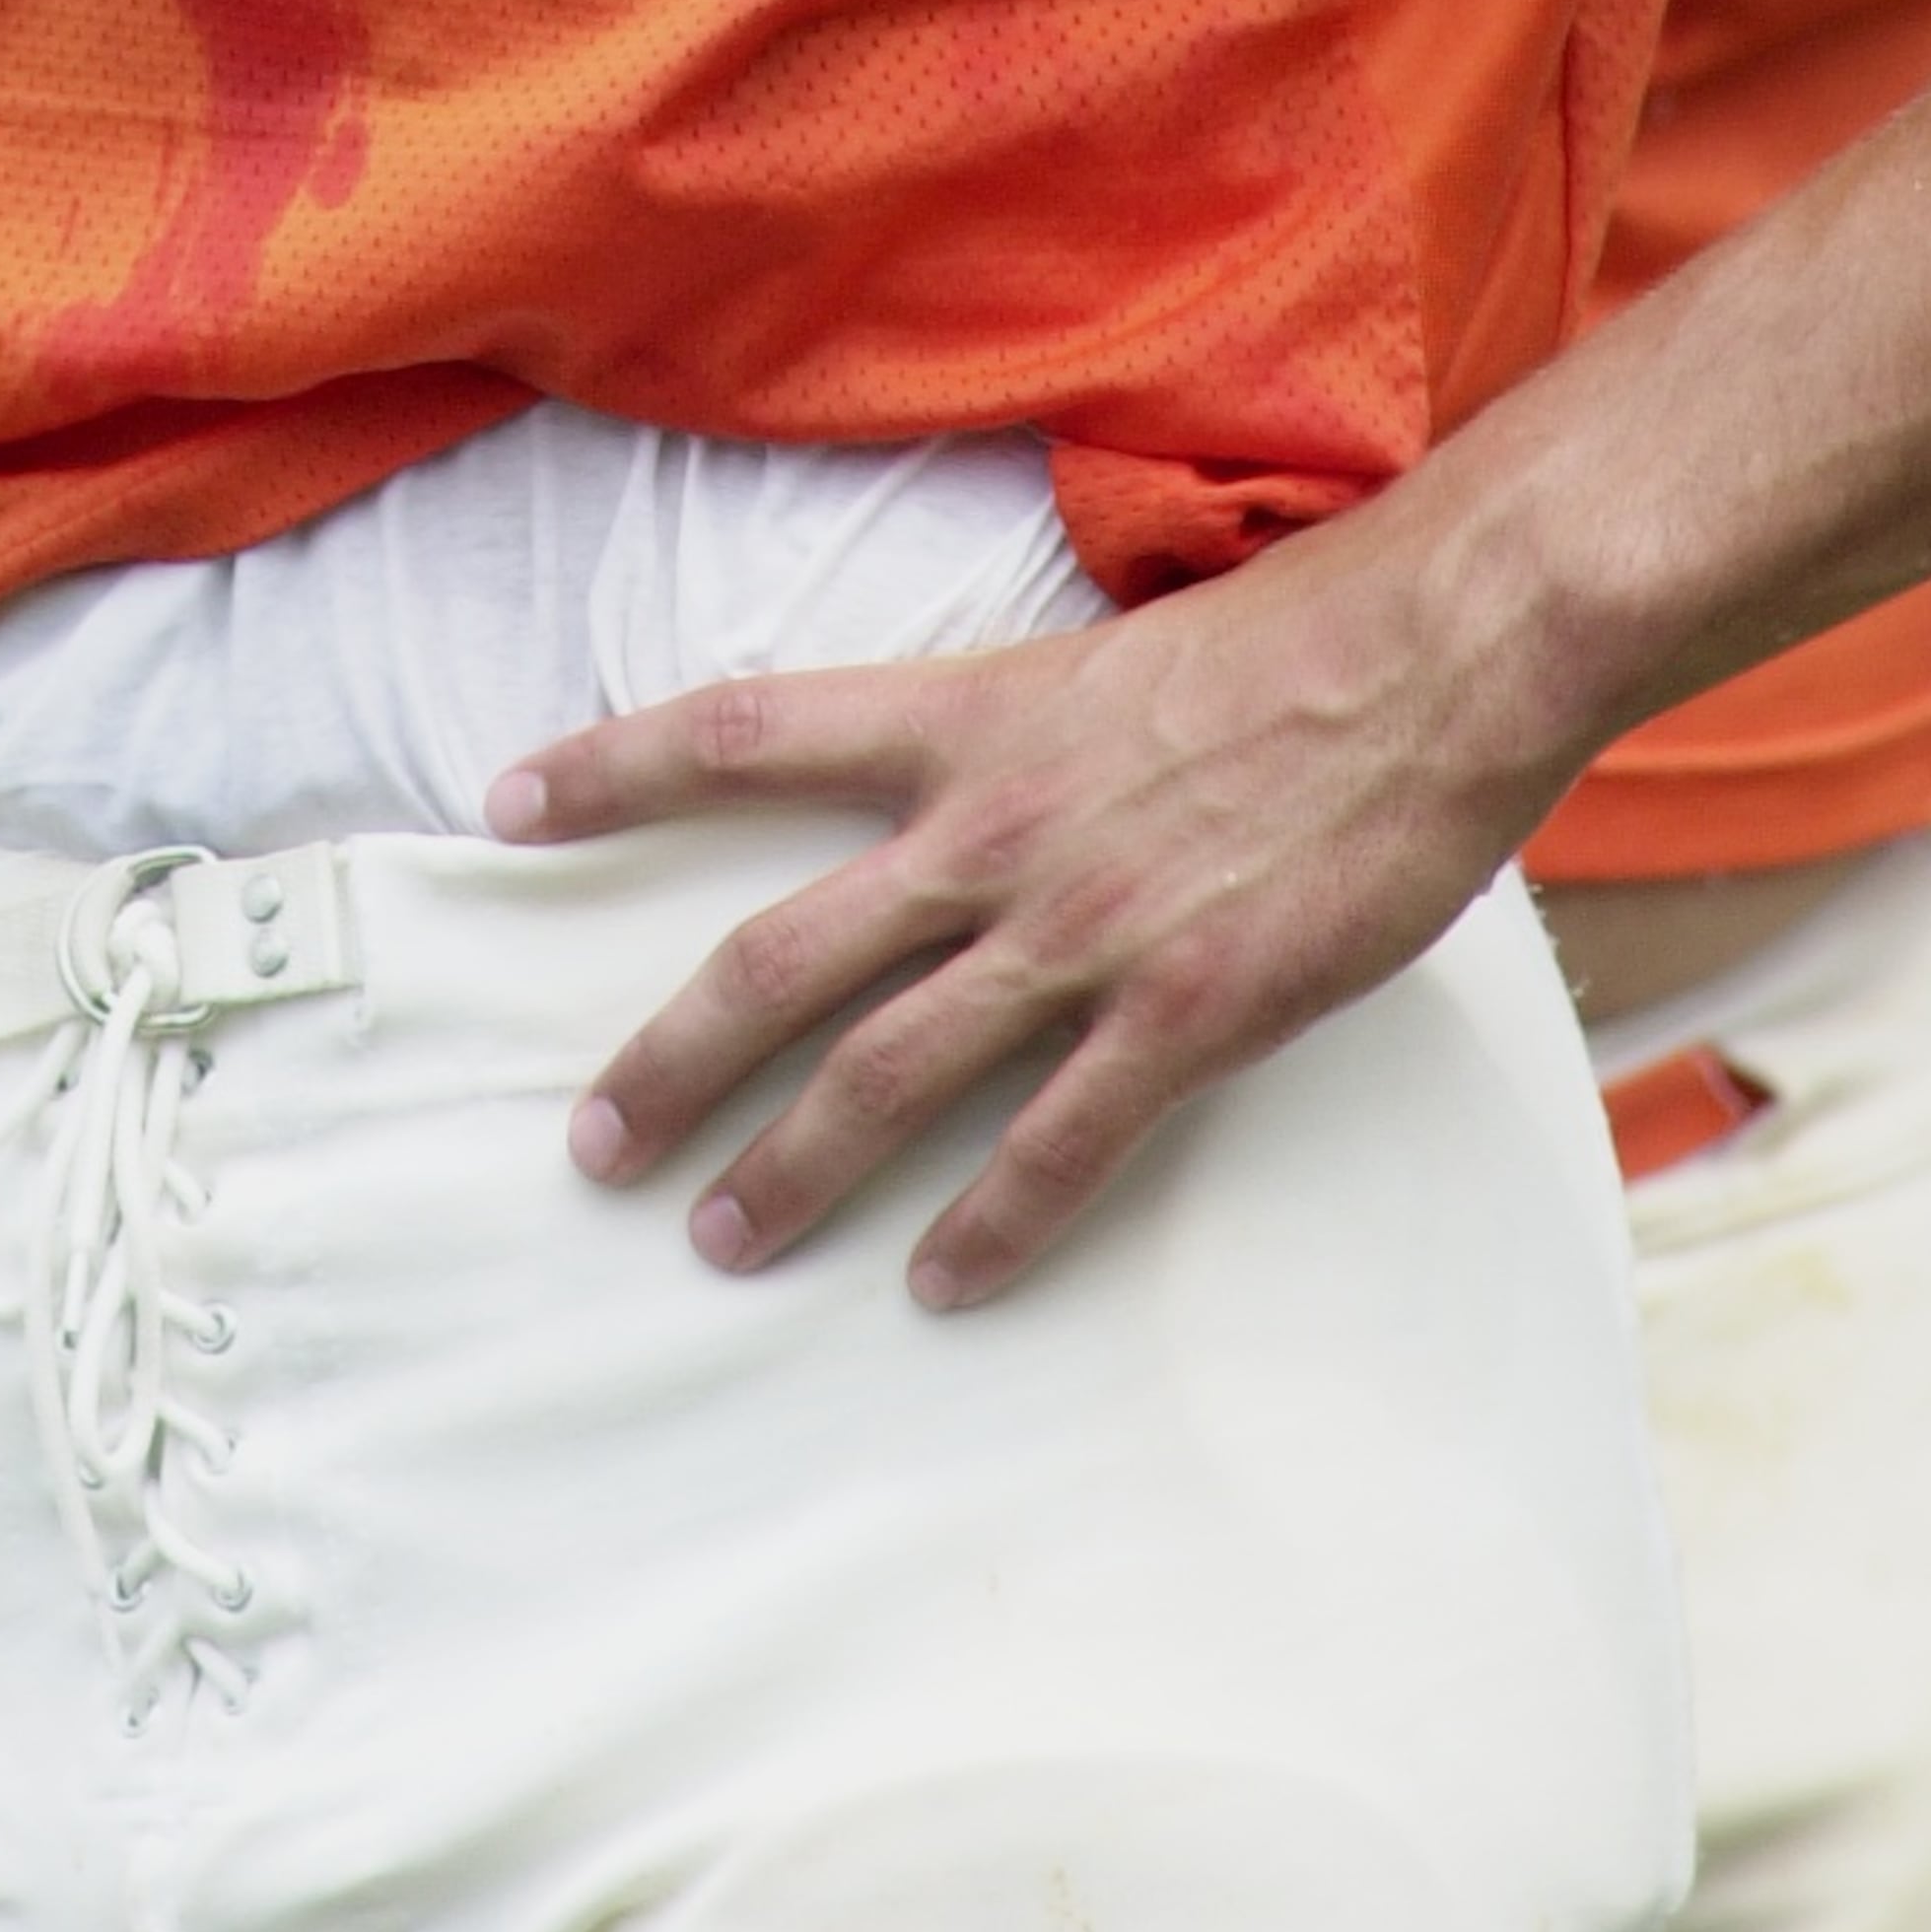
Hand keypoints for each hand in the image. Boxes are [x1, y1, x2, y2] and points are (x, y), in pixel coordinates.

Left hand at [487, 490, 1571, 1308]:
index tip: (507, 804)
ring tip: (719, 1237)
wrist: (1423, 663)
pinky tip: (937, 1284)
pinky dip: (988, 1228)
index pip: (739, 731)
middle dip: (669, 1061)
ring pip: (886, 1074)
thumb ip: (999, 733)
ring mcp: (1079, 934)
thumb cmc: (1276, 647)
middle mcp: (986, 831)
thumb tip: (943, 788)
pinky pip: (1056, 1147)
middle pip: (777, 958)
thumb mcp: (1089, 662)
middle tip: (591, 1143)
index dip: (612, 766)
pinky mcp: (1181, 1018)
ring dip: (791, 1170)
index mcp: (959, 720)